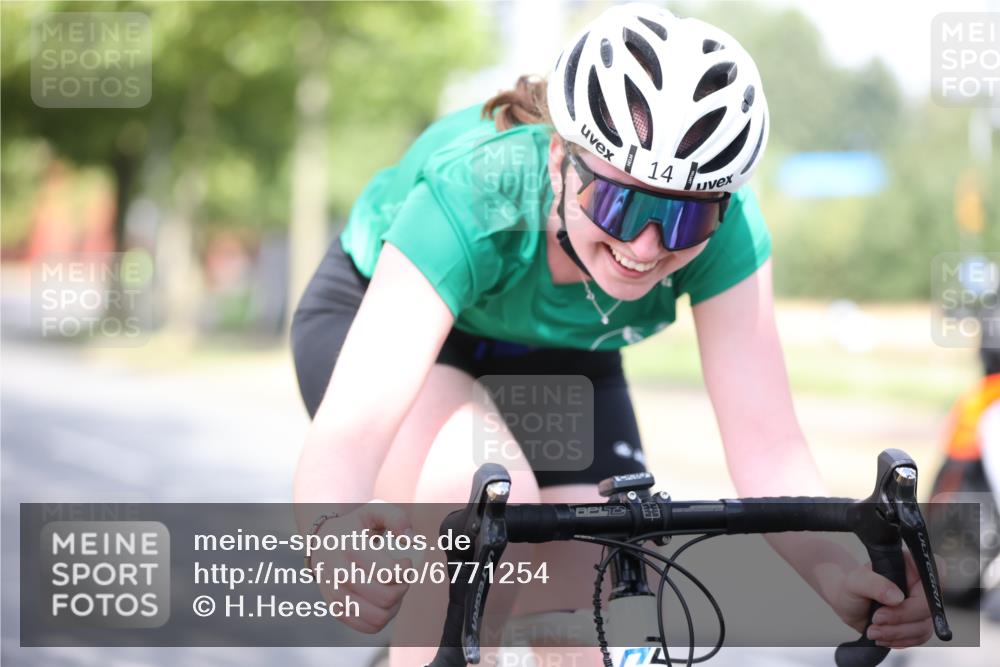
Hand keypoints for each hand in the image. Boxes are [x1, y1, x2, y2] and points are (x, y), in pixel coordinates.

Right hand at [313, 501, 412, 633]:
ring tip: (393, 590)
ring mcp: (335, 596)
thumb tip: (410, 540)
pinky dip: (382, 619)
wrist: (322, 541)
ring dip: (394, 606)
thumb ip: (397, 518)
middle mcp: (339, 575)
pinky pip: (367, 627)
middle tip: (401, 576)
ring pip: (378, 617)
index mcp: (350, 549)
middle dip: (402, 587)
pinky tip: (383, 603)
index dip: (406, 570)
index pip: (388, 573)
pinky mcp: (336, 610)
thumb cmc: (355, 526)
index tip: (405, 561)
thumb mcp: (374, 510)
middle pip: (386, 597)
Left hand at [829, 550, 934, 648]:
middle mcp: (920, 584)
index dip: (920, 595)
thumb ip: (874, 584)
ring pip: (924, 626)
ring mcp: (922, 605)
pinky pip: (919, 637)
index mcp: (910, 565)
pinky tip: (883, 637)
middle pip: (929, 607)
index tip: (894, 602)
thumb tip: (897, 597)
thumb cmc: (851, 588)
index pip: (934, 577)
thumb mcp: (855, 582)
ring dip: (897, 633)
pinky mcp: (919, 622)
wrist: (848, 604)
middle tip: (876, 619)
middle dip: (901, 618)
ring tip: (873, 631)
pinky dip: (900, 640)